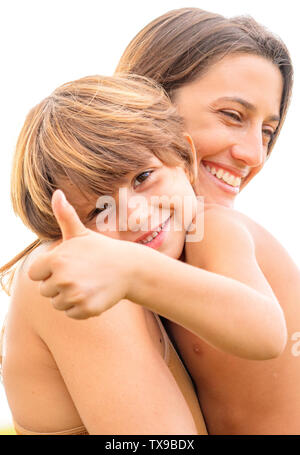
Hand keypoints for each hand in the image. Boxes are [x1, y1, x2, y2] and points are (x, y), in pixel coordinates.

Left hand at [28, 190, 135, 318]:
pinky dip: (80, 308)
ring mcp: (74, 295)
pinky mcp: (85, 309)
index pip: (34, 274)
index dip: (48, 270)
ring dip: (68, 297)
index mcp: (56, 259)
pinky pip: (71, 313)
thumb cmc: (101, 249)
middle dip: (58, 285)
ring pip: (57, 304)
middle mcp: (62, 278)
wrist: (129, 268)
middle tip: (79, 274)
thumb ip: (64, 216)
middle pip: (45, 290)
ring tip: (86, 284)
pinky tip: (93, 294)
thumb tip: (57, 193)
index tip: (64, 266)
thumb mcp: (80, 233)